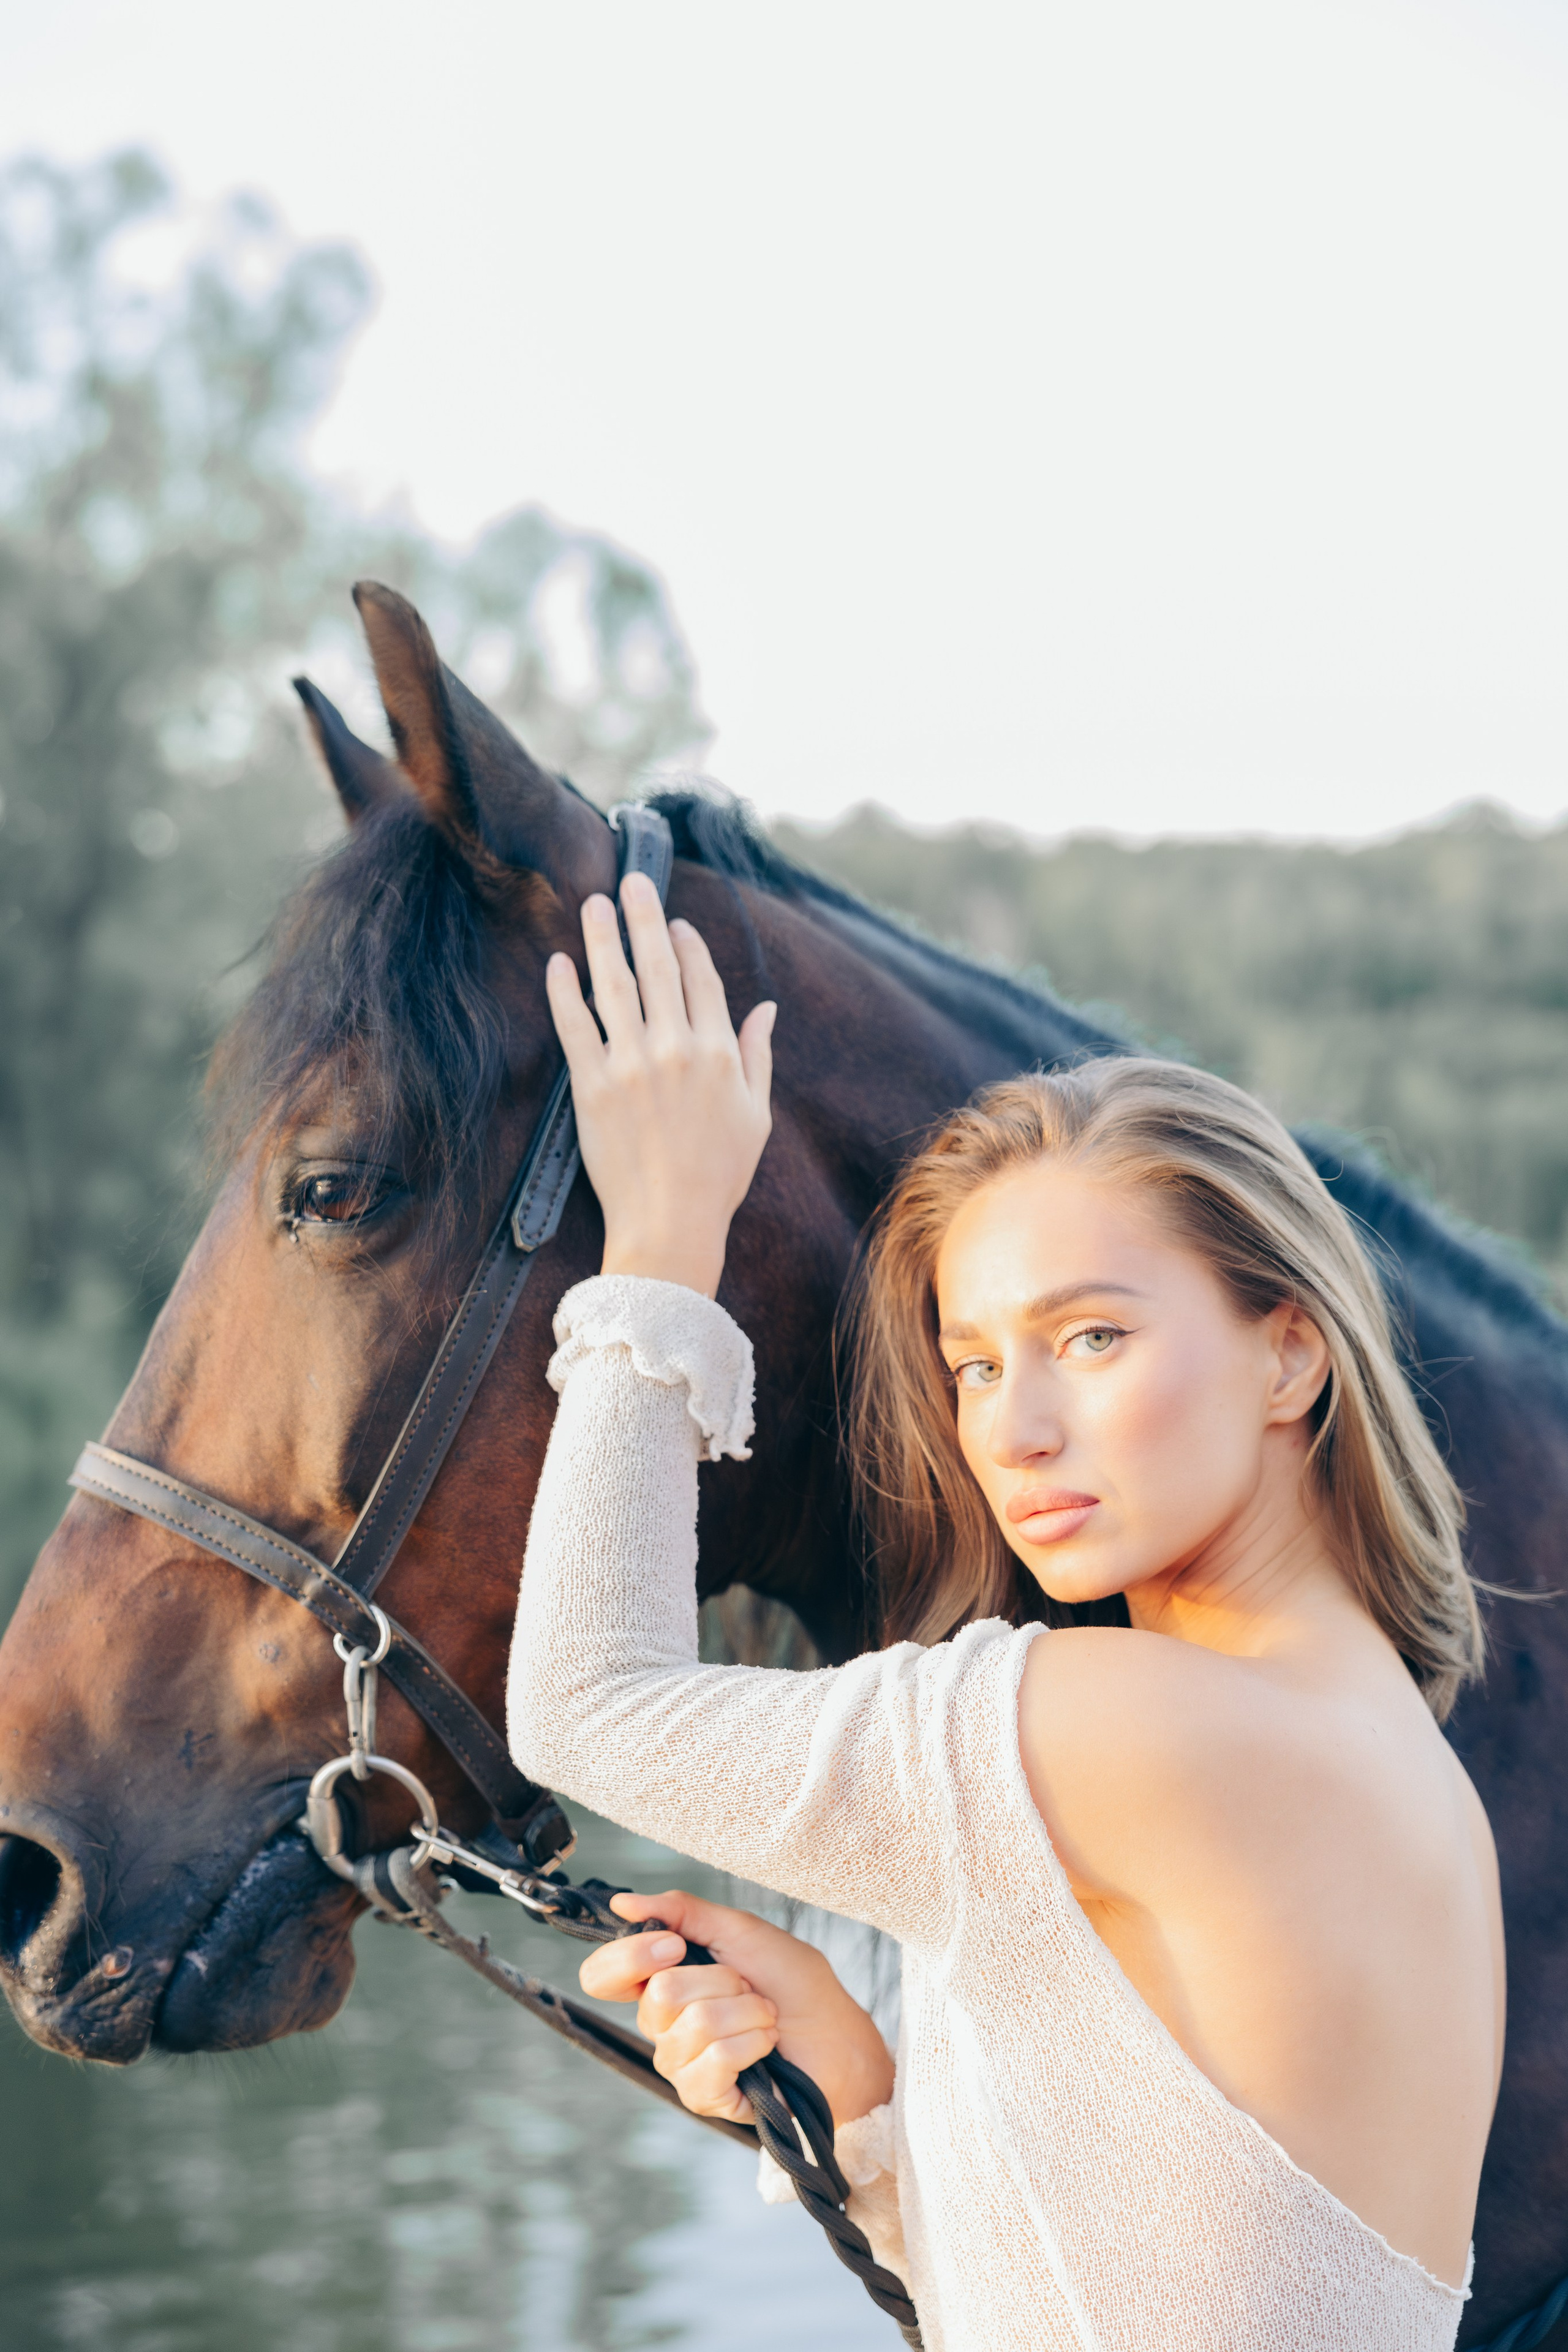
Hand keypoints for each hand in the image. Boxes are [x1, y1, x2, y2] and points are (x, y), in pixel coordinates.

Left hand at [545, 873, 775, 1296]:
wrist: (670, 1224)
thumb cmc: (718, 1176)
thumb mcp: (756, 1115)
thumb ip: (759, 1055)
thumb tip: (766, 1008)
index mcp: (719, 1053)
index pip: (701, 980)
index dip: (688, 945)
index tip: (676, 922)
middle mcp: (676, 1048)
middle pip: (657, 966)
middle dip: (644, 917)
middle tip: (631, 881)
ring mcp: (631, 1064)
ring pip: (614, 984)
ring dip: (601, 938)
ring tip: (592, 905)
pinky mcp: (591, 1086)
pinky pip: (574, 1026)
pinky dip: (564, 991)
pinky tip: (558, 963)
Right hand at [578, 1887, 894, 2128]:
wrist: (839, 2035)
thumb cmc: (794, 1983)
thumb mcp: (740, 1931)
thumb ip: (681, 1911)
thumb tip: (621, 1902)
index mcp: (664, 1980)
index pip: (603, 1976)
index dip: (630, 1957)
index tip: (673, 1945)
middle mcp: (663, 2025)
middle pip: (658, 1996)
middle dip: (721, 1981)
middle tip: (749, 1988)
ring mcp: (680, 2064)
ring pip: (692, 2026)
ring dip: (746, 2013)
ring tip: (765, 2019)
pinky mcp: (704, 2097)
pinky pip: (711, 2063)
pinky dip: (751, 2045)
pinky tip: (766, 2050)